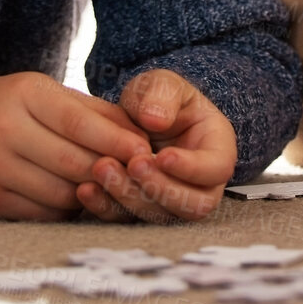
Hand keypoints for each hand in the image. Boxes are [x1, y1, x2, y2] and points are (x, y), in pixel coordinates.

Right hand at [0, 72, 152, 219]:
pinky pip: (42, 213)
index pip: (80, 122)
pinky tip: (75, 199)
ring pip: (61, 193)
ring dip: (90, 194)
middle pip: (74, 162)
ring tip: (106, 187)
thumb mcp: (41, 93)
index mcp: (25, 94)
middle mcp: (7, 129)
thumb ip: (89, 110)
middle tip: (138, 177)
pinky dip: (65, 209)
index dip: (117, 140)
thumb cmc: (3, 106)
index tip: (145, 151)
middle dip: (111, 172)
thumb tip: (140, 133)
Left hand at [75, 69, 237, 223]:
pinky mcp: (141, 210)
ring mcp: (171, 202)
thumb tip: (155, 120)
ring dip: (129, 197)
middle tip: (131, 164)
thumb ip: (162, 95)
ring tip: (101, 169)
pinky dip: (105, 207)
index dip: (192, 168)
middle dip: (159, 188)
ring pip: (159, 216)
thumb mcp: (163, 84)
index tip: (163, 156)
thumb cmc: (160, 98)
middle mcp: (200, 184)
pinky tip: (85, 189)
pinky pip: (126, 219)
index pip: (216, 169)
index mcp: (216, 150)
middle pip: (192, 204)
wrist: (139, 115)